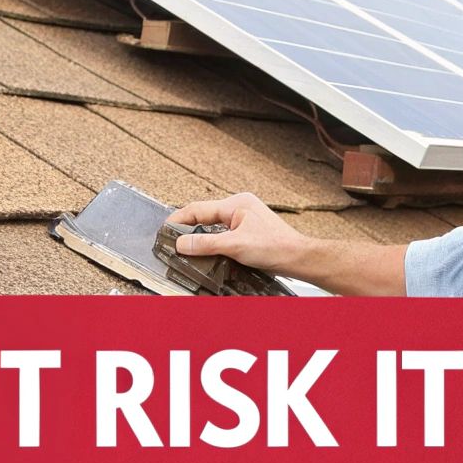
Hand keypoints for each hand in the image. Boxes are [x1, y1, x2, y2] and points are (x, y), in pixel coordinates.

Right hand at [167, 192, 309, 273]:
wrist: (297, 258)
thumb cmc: (275, 247)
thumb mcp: (234, 246)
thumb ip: (206, 243)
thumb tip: (181, 243)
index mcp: (236, 203)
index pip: (198, 208)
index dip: (179, 219)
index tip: (165, 230)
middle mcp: (240, 207)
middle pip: (204, 215)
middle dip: (188, 227)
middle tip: (172, 240)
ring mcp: (245, 218)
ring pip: (213, 225)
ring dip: (200, 234)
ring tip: (185, 245)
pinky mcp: (248, 230)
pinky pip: (223, 232)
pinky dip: (212, 240)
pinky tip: (207, 250)